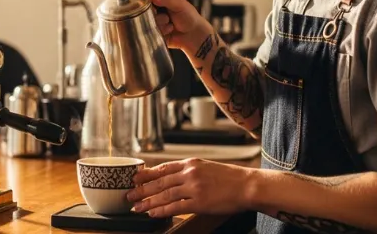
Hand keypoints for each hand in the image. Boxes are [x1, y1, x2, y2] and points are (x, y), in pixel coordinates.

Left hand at [126, 158, 252, 217]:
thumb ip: (188, 170)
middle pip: (159, 182)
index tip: (134, 178)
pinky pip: (175, 207)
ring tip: (137, 207)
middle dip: (142, 189)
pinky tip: (153, 214)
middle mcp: (189, 173)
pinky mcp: (199, 203)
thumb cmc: (228, 177)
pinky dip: (162, 210)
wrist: (246, 185)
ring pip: (164, 195)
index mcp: (190, 163)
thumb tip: (172, 177)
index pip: (162, 168)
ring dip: (148, 202)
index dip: (146, 174)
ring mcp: (193, 188)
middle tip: (129, 195)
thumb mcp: (205, 166)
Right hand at [139, 0, 211, 52]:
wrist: (193, 35)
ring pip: (146, 21)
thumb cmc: (189, 16)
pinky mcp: (152, 30)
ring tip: (170, 23)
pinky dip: (161, 31)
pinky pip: (150, 31)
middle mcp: (153, 6)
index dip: (145, 0)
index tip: (153, 6)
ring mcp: (152, 19)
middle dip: (154, 14)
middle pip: (142, 8)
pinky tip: (169, 30)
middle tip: (166, 16)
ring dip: (160, 23)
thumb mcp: (179, 4)